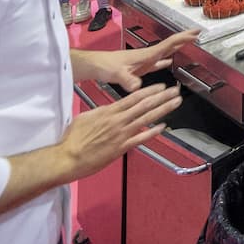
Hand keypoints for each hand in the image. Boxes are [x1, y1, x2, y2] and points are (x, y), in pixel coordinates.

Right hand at [58, 83, 182, 182]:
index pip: (134, 97)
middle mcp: (118, 120)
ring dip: (163, 109)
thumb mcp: (85, 117)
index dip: (150, 91)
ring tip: (175, 103)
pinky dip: (153, 132)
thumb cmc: (73, 138)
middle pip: (144, 105)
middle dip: (162, 97)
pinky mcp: (121, 148)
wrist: (67, 157)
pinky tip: (163, 126)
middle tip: (176, 90)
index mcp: (109, 111)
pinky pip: (141, 138)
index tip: (162, 86)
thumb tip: (110, 109)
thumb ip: (101, 112)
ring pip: (146, 118)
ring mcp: (121, 134)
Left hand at [93, 30, 200, 91]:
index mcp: (145, 55)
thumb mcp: (117, 73)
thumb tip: (137, 86)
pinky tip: (169, 63)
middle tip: (197, 34)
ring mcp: (143, 61)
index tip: (195, 33)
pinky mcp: (138, 68)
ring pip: (164, 53)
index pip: (167, 45)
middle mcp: (146, 56)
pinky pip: (156, 63)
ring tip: (187, 43)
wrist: (93, 66)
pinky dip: (164, 62)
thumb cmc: (104, 66)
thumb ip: (127, 79)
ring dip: (176, 48)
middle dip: (183, 39)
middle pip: (169, 45)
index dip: (182, 39)